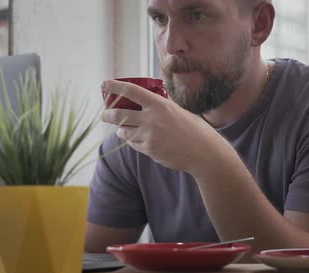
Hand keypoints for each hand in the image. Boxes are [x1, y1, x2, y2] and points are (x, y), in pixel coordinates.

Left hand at [101, 80, 226, 173]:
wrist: (203, 152)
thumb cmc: (194, 129)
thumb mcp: (178, 110)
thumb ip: (161, 105)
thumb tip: (147, 97)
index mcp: (159, 104)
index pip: (131, 91)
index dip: (115, 87)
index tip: (105, 84)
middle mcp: (152, 118)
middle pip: (119, 114)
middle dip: (108, 114)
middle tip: (105, 114)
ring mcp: (149, 135)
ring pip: (124, 132)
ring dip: (121, 130)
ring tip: (124, 130)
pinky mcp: (149, 149)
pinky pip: (133, 144)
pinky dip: (133, 141)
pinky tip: (139, 140)